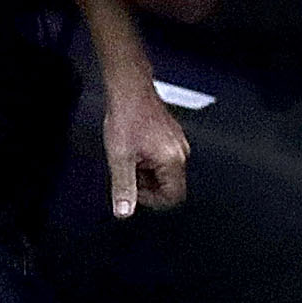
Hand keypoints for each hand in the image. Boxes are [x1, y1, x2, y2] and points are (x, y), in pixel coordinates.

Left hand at [100, 78, 187, 218]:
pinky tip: (135, 148)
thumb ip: (123, 187)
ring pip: (165, 172)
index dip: (151, 201)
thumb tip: (124, 211)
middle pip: (169, 185)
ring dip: (146, 171)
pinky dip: (148, 159)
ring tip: (130, 157)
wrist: (129, 90)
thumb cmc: (126, 117)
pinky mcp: (172, 136)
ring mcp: (178, 143)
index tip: (134, 192)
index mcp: (173, 160)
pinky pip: (164, 158)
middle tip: (128, 171)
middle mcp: (181, 152)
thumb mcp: (120, 158)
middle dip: (147, 184)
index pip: (173, 198)